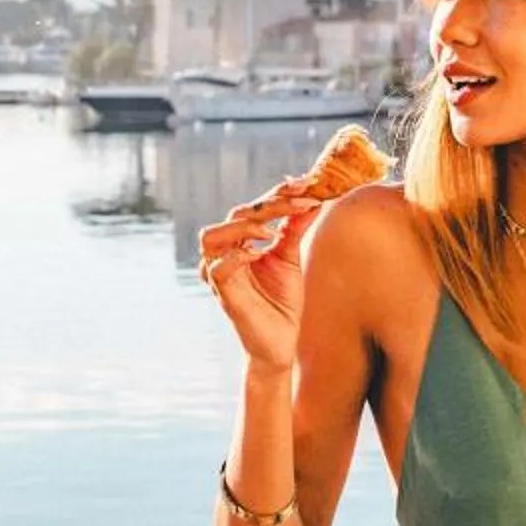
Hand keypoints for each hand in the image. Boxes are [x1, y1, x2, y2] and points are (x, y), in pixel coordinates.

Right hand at [196, 182, 318, 369]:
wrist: (282, 343)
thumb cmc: (282, 301)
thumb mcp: (290, 257)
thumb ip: (295, 227)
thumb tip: (312, 197)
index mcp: (238, 243)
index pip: (252, 209)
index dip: (277, 195)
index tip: (305, 182)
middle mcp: (223, 254)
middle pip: (234, 216)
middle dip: (267, 205)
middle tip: (299, 200)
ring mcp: (219, 274)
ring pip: (213, 236)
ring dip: (243, 227)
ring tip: (272, 231)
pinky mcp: (222, 294)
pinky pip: (218, 268)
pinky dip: (238, 255)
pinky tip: (261, 253)